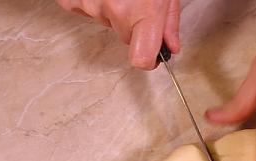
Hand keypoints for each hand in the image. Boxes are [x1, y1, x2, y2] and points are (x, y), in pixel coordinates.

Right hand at [56, 0, 180, 68]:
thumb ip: (168, 20)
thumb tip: (170, 46)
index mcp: (142, 12)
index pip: (141, 58)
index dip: (148, 59)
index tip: (152, 54)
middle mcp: (114, 11)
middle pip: (125, 36)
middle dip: (132, 21)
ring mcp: (89, 4)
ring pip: (105, 20)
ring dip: (112, 6)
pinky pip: (85, 8)